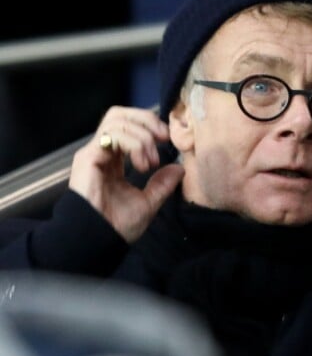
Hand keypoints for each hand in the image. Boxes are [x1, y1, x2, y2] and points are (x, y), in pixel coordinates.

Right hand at [69, 107, 184, 242]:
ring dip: (142, 136)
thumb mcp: (148, 203)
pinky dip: (133, 144)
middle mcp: (102, 153)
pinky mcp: (88, 158)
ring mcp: (93, 153)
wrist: (99, 240)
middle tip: (163, 137)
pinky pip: (111, 135)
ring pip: (117, 121)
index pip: (128, 126)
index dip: (149, 126)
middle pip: (120, 115)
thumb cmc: (117, 226)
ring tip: (150, 161)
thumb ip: (162, 185)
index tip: (167, 139)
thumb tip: (179, 168)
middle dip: (146, 120)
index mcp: (113, 160)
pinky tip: (142, 164)